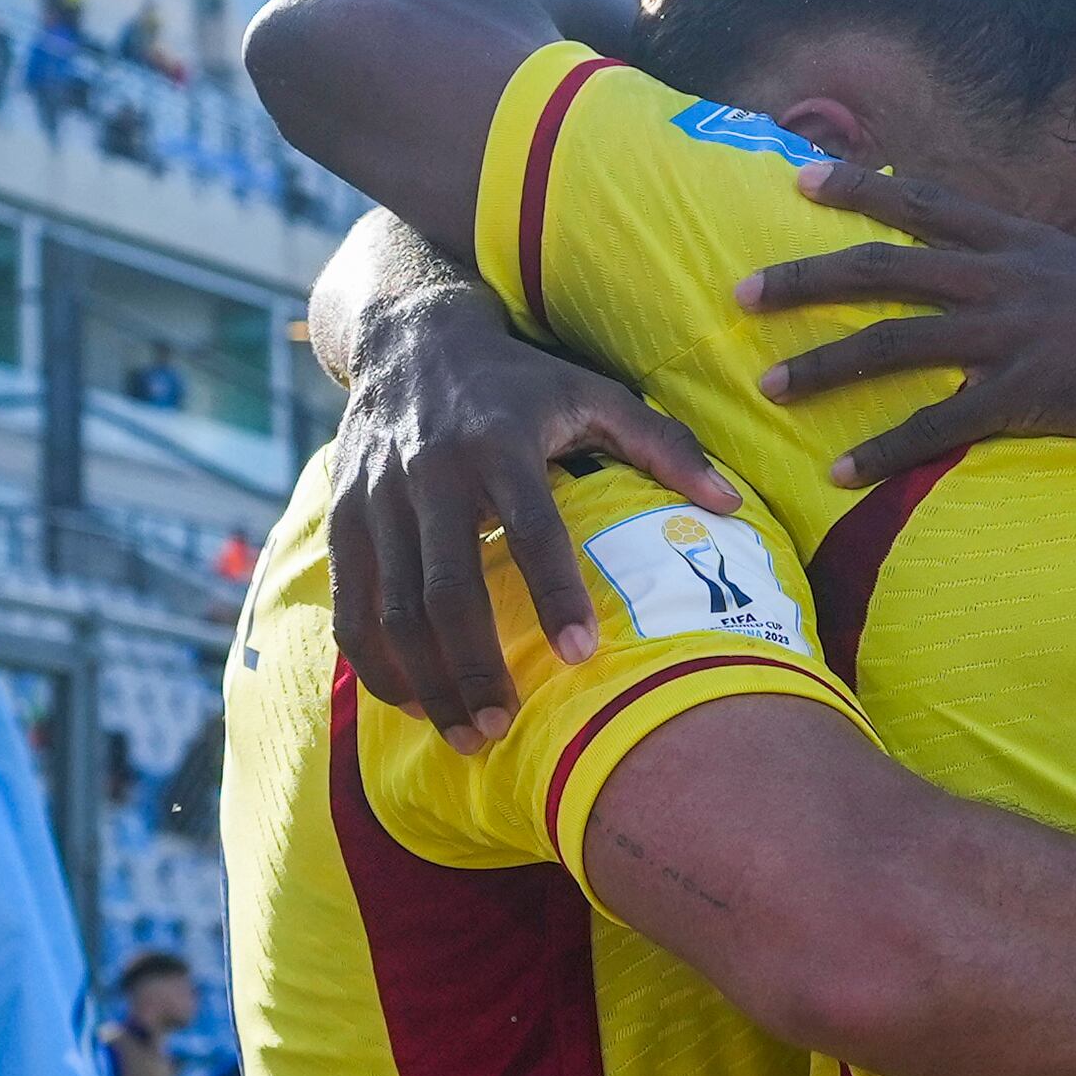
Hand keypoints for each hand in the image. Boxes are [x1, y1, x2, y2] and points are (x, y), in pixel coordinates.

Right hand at [324, 284, 733, 751]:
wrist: (407, 340)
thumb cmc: (519, 381)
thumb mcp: (593, 393)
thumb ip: (664, 445)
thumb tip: (733, 507)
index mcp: (500, 441)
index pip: (531, 526)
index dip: (556, 592)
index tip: (581, 655)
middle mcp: (431, 470)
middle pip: (448, 589)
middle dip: (475, 667)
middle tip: (504, 728)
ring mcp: (377, 497)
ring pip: (394, 609)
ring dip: (427, 681)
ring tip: (467, 735)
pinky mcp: (342, 517)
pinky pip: (353, 606)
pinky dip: (376, 663)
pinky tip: (413, 703)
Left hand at [741, 159, 1075, 489]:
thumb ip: (1044, 257)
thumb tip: (1015, 252)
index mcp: (1020, 241)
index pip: (924, 202)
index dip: (857, 189)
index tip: (800, 180)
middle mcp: (1003, 279)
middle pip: (883, 269)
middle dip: (806, 279)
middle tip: (743, 294)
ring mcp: (1011, 337)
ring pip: (894, 344)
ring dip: (824, 366)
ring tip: (770, 385)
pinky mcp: (1026, 396)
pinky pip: (937, 425)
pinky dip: (885, 449)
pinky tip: (843, 469)